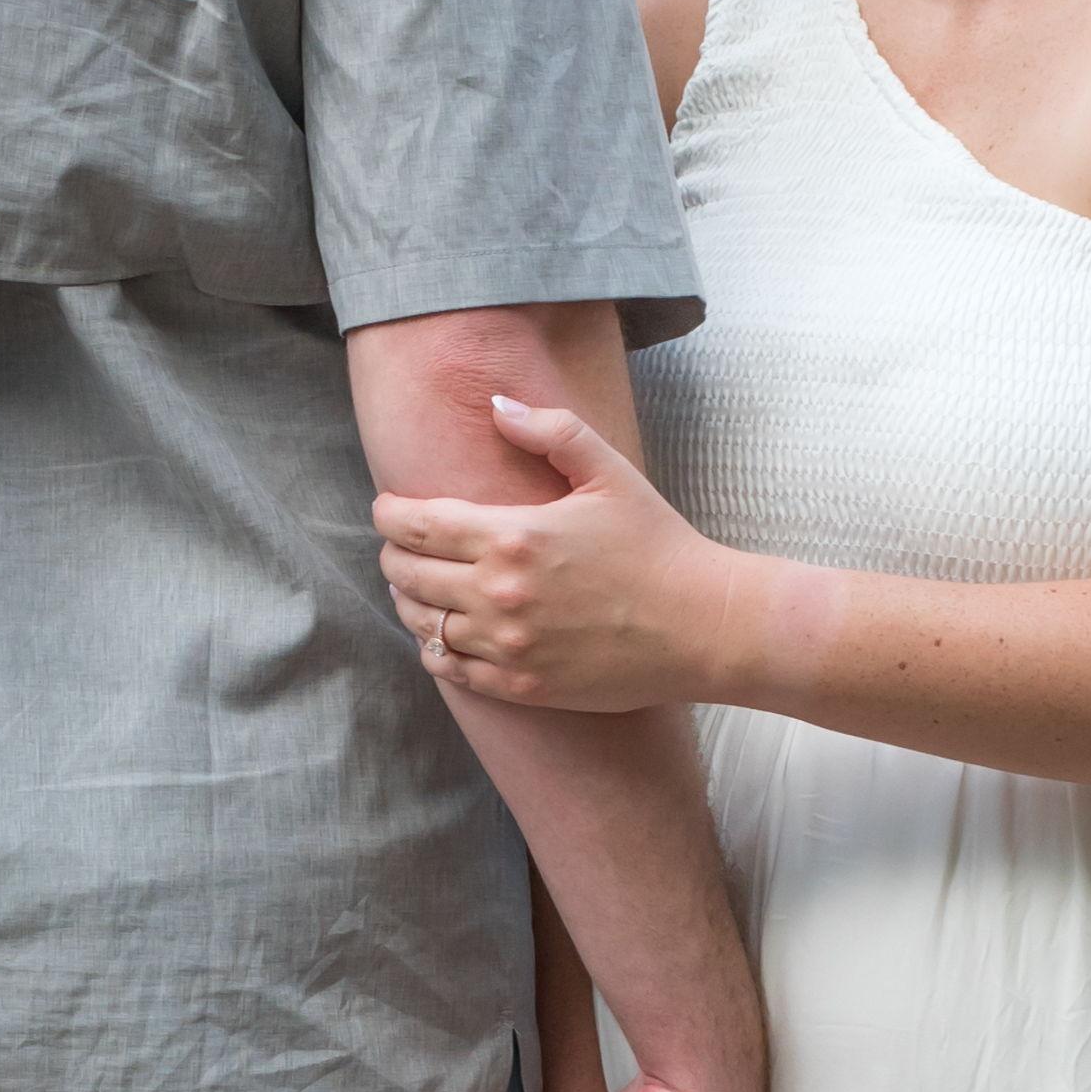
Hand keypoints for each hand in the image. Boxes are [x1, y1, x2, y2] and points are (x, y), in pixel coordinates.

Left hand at [374, 395, 734, 711]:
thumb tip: (496, 404)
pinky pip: (449, 669)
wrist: (702, 626)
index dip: (388, 513)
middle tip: (402, 546)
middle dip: (394, 555)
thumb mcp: (609, 473)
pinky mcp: (521, 686)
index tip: (388, 508)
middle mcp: (499, 594)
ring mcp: (508, 646)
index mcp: (514, 536)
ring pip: (420, 624)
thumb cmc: (658, 543)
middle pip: (406, 574)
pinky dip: (434, 649)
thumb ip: (550, 430)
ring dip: (409, 602)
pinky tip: (444, 633)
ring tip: (417, 587)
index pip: (414, 524)